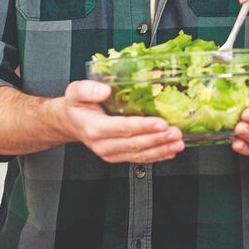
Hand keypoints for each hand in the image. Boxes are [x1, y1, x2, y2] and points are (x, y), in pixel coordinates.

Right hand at [55, 80, 184, 162]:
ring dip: (161, 149)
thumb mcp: (75, 92)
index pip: (123, 128)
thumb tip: (104, 90)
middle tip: (176, 133)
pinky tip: (169, 151)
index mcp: (95, 128)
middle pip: (135, 143)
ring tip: (178, 143)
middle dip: (158, 139)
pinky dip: (156, 157)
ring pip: (139, 154)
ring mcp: (111, 153)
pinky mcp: (117, 156)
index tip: (161, 123)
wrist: (70, 123)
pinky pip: (139, 159)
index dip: (144, 126)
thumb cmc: (76, 106)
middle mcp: (103, 144)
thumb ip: (87, 89)